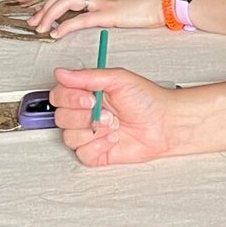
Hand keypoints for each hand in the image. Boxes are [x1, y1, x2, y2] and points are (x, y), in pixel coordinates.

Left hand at [32, 0, 165, 35]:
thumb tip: (105, 15)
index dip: (52, 1)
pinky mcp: (109, 13)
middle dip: (43, 7)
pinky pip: (80, 18)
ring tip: (41, 28)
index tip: (43, 13)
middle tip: (34, 21)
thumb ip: (113, 6)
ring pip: (65, 1)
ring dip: (48, 14)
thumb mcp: (127, 2)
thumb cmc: (152, 1)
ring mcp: (102, 1)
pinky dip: (65, 26)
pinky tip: (57, 34)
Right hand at [52, 66, 179, 165]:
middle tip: (105, 112)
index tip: (88, 98)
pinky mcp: (97, 152)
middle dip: (84, 116)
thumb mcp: (119, 79)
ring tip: (113, 125)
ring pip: (69, 137)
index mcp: (87, 93)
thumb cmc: (148, 100)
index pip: (59, 96)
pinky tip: (113, 138)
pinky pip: (83, 154)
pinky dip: (98, 146)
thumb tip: (62, 73)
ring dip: (93, 131)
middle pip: (61, 117)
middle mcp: (86, 113)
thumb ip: (88, 76)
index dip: (69, 99)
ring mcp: (90, 133)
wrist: (166, 124)